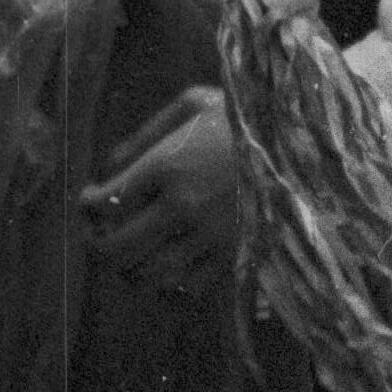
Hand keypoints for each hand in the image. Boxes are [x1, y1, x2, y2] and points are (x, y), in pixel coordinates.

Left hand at [80, 84, 241, 289]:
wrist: (305, 145)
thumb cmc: (243, 118)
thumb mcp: (192, 104)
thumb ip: (146, 134)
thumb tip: (109, 166)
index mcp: (167, 165)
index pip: (106, 201)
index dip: (86, 205)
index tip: (88, 199)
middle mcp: (181, 207)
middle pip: (118, 247)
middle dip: (98, 245)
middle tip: (98, 234)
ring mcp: (207, 238)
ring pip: (148, 274)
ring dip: (129, 269)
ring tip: (128, 254)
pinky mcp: (232, 257)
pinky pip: (186, 286)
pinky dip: (167, 282)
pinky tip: (165, 264)